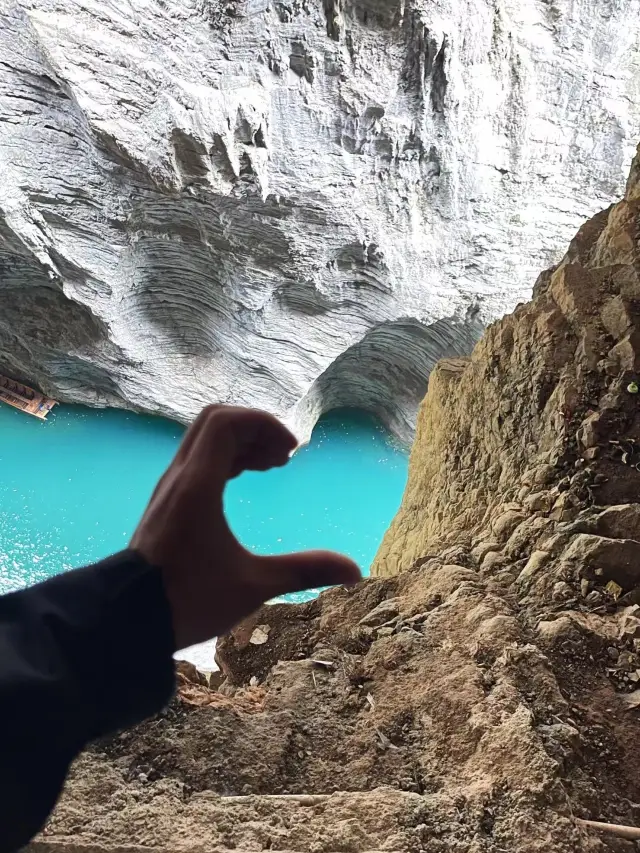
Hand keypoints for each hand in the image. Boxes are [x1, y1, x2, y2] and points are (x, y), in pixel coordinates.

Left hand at [131, 405, 361, 649]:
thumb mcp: (253, 585)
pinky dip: (224, 457)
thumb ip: (304, 571)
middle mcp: (181, 476)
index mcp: (199, 485)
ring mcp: (170, 487)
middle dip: (255, 429)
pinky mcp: (167, 501)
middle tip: (283, 458)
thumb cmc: (190, 600)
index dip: (263, 424)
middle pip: (215, 421)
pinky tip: (244, 479)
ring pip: (204, 438)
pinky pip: (197, 458)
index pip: (227, 421)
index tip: (290, 453)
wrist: (128, 620)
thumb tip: (355, 571)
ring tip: (271, 467)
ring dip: (240, 443)